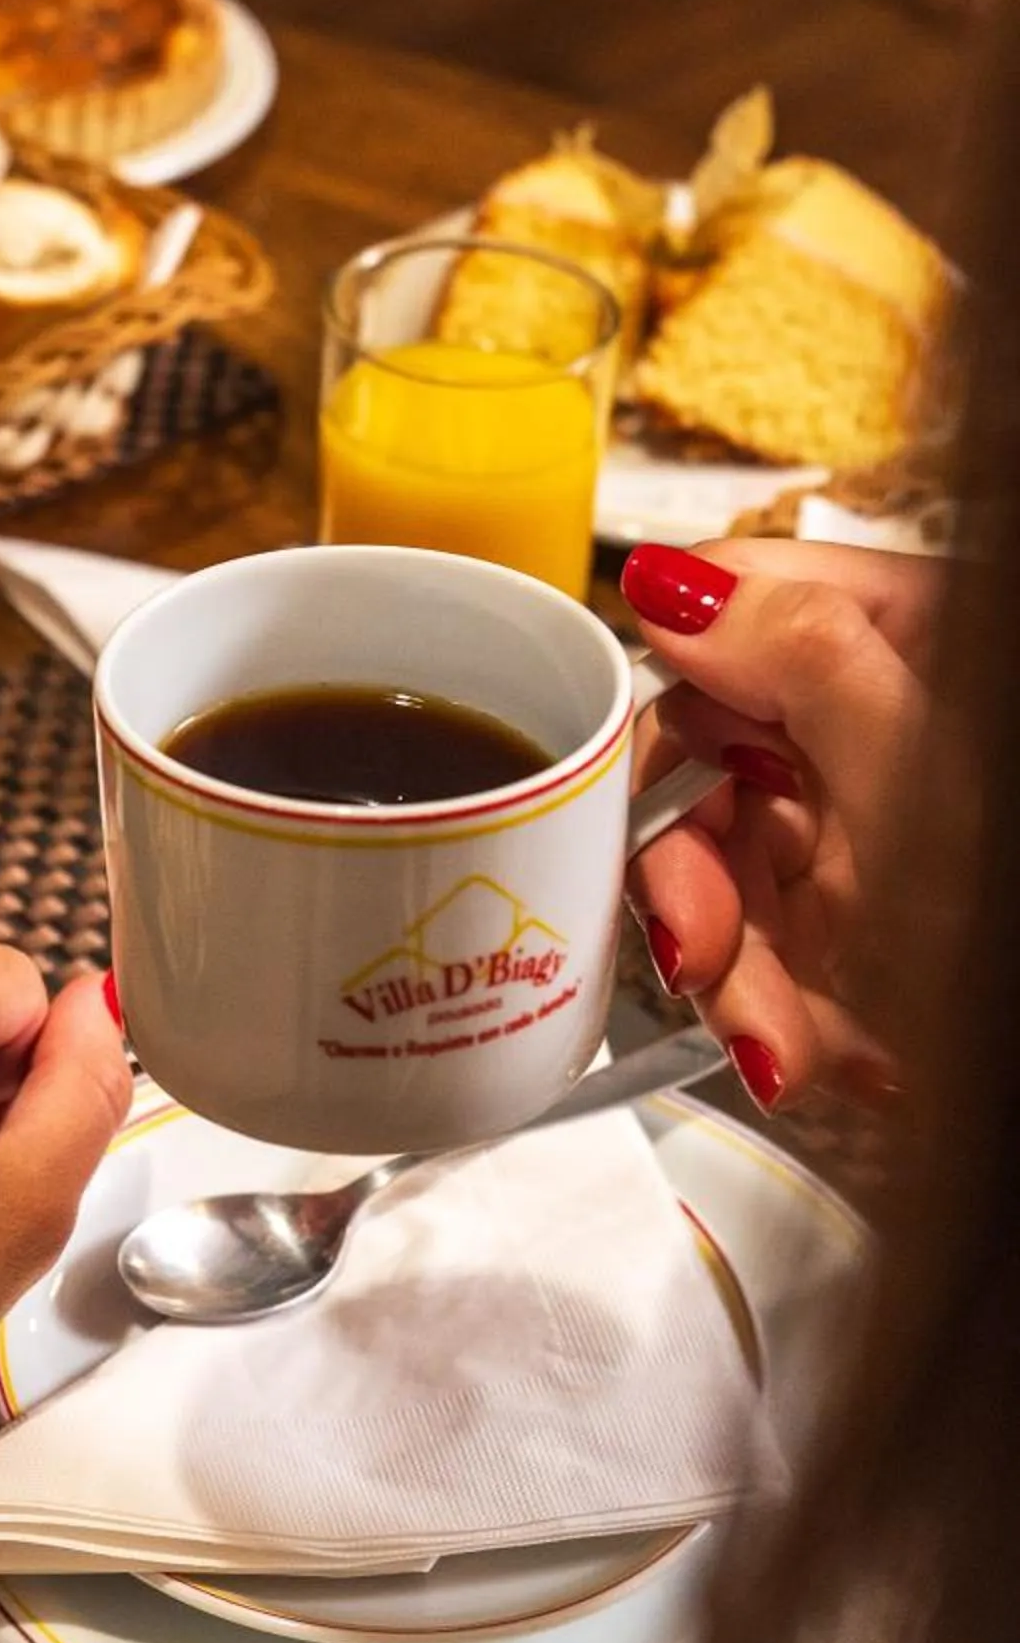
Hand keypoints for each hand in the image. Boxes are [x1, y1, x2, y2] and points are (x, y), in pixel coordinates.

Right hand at [622, 539, 940, 1109]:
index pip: (736, 609)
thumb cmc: (1013, 935)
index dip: (677, 700)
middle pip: (700, 756)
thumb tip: (670, 583)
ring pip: (711, 869)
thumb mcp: (920, 776)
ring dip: (731, 973)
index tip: (658, 789)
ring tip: (782, 1047)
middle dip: (689, 870)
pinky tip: (812, 1059)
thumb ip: (802, 657)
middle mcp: (868, 731)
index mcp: (903, 644)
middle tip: (702, 945)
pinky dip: (765, 1017)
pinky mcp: (838, 935)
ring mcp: (850, 836)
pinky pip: (747, 955)